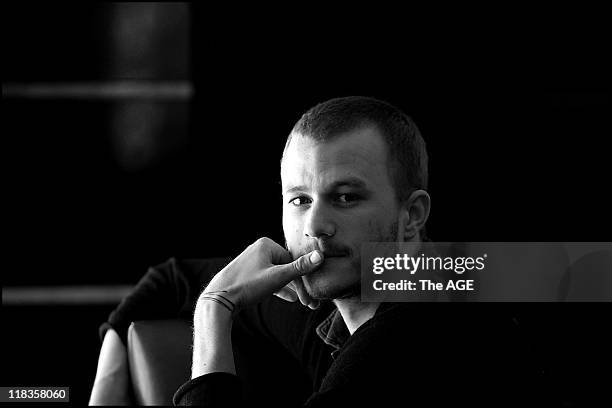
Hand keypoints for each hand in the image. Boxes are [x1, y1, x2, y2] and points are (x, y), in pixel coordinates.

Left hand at [201, 237, 323, 312]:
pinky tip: (290, 298)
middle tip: (309, 303)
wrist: (219, 299)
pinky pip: (268, 280)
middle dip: (298, 286)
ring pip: (277, 275)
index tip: (311, 297)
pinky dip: (278, 288)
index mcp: (266, 244)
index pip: (292, 261)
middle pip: (286, 268)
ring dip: (290, 289)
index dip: (302, 281)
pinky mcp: (248, 274)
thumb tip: (320, 255)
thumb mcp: (277, 277)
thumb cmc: (247, 286)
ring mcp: (252, 262)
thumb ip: (300, 267)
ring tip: (302, 302)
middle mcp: (259, 249)